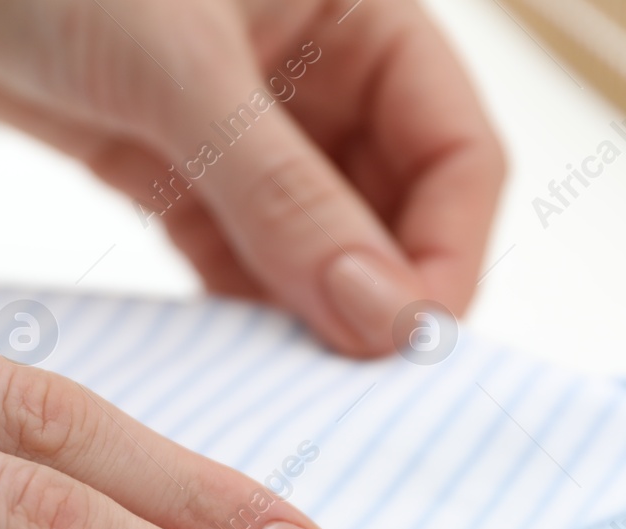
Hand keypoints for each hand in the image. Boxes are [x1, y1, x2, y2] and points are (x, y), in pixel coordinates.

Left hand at [0, 0, 503, 355]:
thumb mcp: (182, 69)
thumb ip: (285, 196)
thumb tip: (381, 314)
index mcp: (359, 11)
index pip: (456, 153)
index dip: (446, 255)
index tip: (411, 347)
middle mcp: (315, 68)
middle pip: (395, 209)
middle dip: (382, 298)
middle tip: (361, 393)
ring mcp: (242, 123)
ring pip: (314, 242)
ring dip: (312, 316)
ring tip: (300, 392)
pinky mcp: (170, 164)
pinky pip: (234, 253)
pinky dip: (240, 308)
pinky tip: (238, 363)